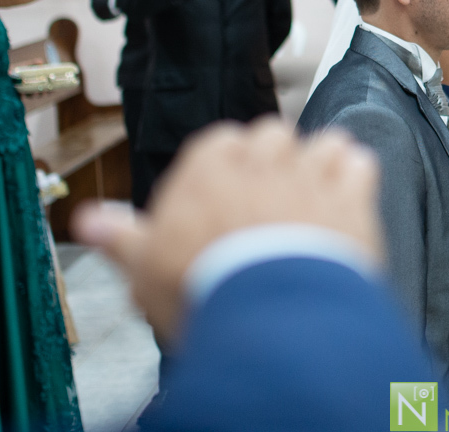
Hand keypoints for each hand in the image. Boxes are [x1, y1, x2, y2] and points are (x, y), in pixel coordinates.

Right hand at [71, 119, 381, 339]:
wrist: (270, 313)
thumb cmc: (203, 289)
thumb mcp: (145, 268)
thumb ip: (123, 239)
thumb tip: (88, 223)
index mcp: (208, 169)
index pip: (220, 141)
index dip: (226, 163)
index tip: (226, 186)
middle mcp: (262, 160)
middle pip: (273, 134)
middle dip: (274, 158)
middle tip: (270, 193)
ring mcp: (310, 175)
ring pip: (322, 141)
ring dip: (321, 160)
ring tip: (315, 190)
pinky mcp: (351, 197)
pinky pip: (359, 163)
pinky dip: (356, 175)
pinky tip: (349, 195)